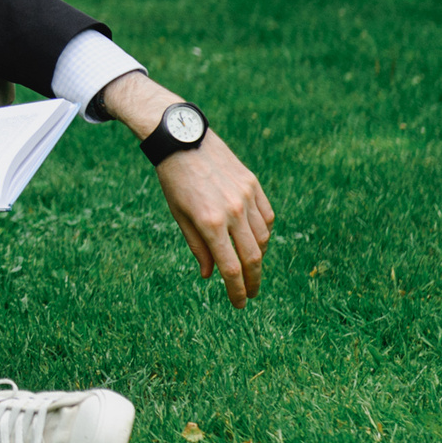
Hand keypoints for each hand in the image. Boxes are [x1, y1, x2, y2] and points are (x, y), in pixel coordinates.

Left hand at [153, 135, 274, 304]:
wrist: (183, 139)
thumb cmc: (174, 180)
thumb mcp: (179, 215)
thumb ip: (197, 246)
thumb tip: (211, 275)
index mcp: (209, 223)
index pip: (231, 268)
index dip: (237, 291)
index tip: (239, 304)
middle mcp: (232, 211)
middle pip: (252, 258)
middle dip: (253, 281)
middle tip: (250, 294)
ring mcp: (246, 197)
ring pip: (263, 238)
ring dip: (259, 257)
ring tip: (249, 266)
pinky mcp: (253, 184)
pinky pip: (267, 217)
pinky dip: (264, 233)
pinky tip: (256, 240)